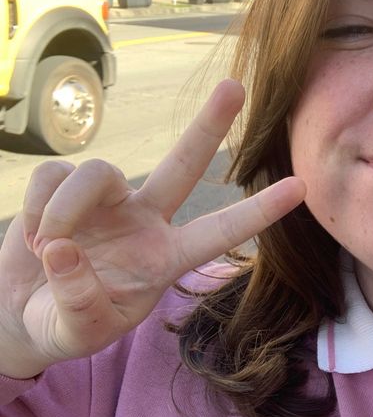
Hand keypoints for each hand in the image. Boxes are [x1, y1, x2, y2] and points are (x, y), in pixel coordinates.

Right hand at [0, 81, 305, 378]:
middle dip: (209, 124)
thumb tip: (64, 251)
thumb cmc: (64, 325)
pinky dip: (35, 207)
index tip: (300, 187)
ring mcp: (108, 200)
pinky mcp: (64, 185)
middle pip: (183, 163)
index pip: (219, 232)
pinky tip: (33, 235)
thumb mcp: (77, 331)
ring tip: (48, 247)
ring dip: (65, 210)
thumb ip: (78, 301)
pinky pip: (53, 177)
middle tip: (236, 85)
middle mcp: (145, 220)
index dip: (259, 211)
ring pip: (98, 173)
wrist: (21, 311)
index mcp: (164, 259)